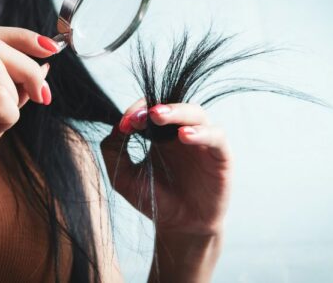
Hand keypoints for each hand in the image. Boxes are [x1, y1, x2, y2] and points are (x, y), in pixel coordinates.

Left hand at [101, 99, 231, 236]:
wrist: (179, 227)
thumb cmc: (154, 199)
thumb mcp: (123, 177)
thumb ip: (112, 151)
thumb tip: (115, 127)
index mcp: (159, 133)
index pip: (151, 108)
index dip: (138, 111)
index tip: (125, 124)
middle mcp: (181, 133)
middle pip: (174, 105)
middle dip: (159, 107)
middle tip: (146, 114)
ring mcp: (202, 142)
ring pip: (196, 113)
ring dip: (178, 112)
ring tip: (160, 117)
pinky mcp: (220, 155)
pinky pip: (216, 136)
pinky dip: (201, 132)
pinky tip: (185, 136)